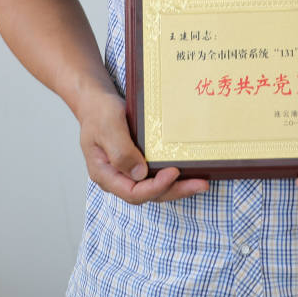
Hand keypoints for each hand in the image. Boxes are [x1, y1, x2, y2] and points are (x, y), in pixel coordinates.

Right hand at [79, 88, 208, 203]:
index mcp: (105, 174)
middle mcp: (117, 178)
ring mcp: (127, 172)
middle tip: (200, 184)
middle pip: (148, 194)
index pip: (132, 192)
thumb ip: (120, 151)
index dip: (155, 187)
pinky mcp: (137, 163)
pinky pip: (155, 174)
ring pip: (154, 187)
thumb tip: (139, 174)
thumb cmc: (99, 112)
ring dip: (177, 186)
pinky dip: (172, 176)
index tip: (174, 172)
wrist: (97, 102)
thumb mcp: (108, 126)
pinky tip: (188, 171)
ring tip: (201, 182)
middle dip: (175, 190)